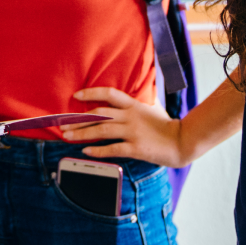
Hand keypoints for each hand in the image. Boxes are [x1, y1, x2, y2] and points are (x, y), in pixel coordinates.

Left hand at [62, 87, 187, 167]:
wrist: (183, 141)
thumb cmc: (166, 126)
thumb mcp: (151, 109)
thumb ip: (135, 105)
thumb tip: (121, 102)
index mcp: (133, 105)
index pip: (108, 93)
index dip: (91, 93)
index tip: (76, 95)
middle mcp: (130, 117)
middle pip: (99, 114)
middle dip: (78, 119)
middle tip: (62, 123)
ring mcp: (133, 132)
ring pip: (101, 130)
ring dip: (82, 133)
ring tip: (67, 136)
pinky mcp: (136, 148)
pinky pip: (112, 148)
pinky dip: (97, 150)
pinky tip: (86, 151)